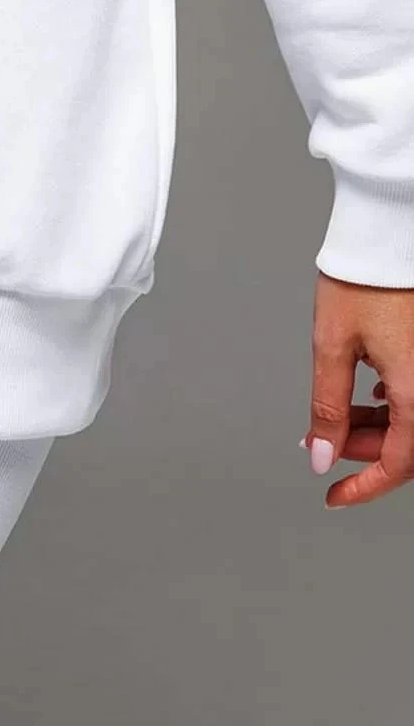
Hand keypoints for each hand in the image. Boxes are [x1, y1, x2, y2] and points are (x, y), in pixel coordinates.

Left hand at [305, 271, 413, 507]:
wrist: (385, 231)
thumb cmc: (363, 276)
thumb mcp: (332, 345)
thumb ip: (328, 406)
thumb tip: (324, 454)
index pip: (398, 463)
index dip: (364, 486)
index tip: (334, 494)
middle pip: (405, 442)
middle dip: (360, 450)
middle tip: (320, 443)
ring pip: (410, 417)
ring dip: (373, 425)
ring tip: (334, 417)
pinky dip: (390, 402)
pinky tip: (369, 392)